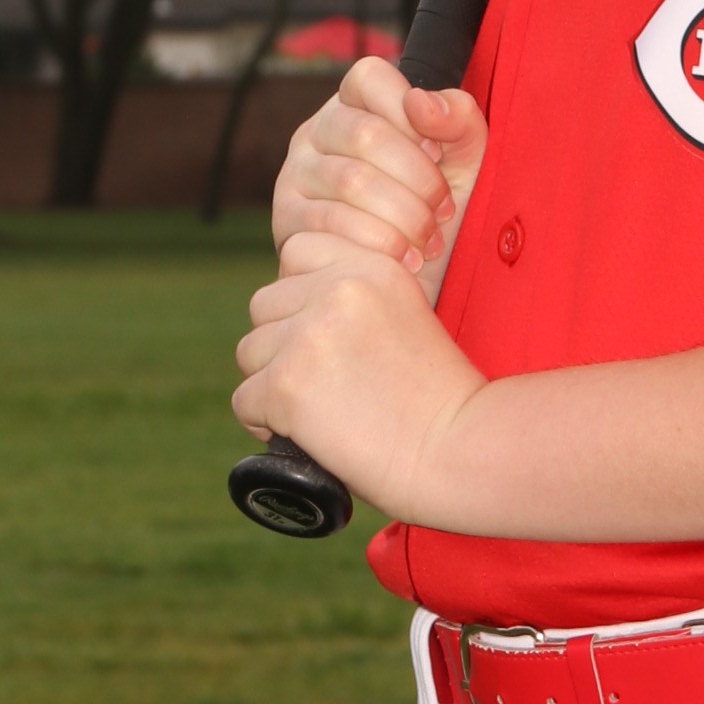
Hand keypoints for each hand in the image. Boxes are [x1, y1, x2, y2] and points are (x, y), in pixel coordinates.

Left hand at [232, 232, 488, 518]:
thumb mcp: (408, 318)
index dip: (302, 297)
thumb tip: (292, 314)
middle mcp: (338, 289)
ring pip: (251, 352)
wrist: (459, 452)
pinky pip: (245, 400)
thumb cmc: (439, 401)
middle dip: (282, 343)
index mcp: (373, 265)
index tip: (328, 336)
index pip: (297, 251)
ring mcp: (309, 335)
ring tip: (317, 411)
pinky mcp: (287, 383)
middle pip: (265, 305)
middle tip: (323, 383)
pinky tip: (305, 434)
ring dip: (273, 383)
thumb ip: (355, 302)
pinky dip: (265, 423)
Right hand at [270, 57, 487, 304]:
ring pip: (352, 180)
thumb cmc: (433, 215)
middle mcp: (317, 131)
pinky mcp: (287, 219)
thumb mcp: (463, 164)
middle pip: (366, 133)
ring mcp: (295, 174)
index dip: (410, 112)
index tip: (439, 153)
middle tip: (444, 212)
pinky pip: (331, 221)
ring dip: (404, 216)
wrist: (405, 285)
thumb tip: (420, 102)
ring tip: (429, 241)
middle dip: (419, 179)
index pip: (370, 77)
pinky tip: (404, 260)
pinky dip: (379, 243)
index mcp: (356, 106)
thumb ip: (459, 120)